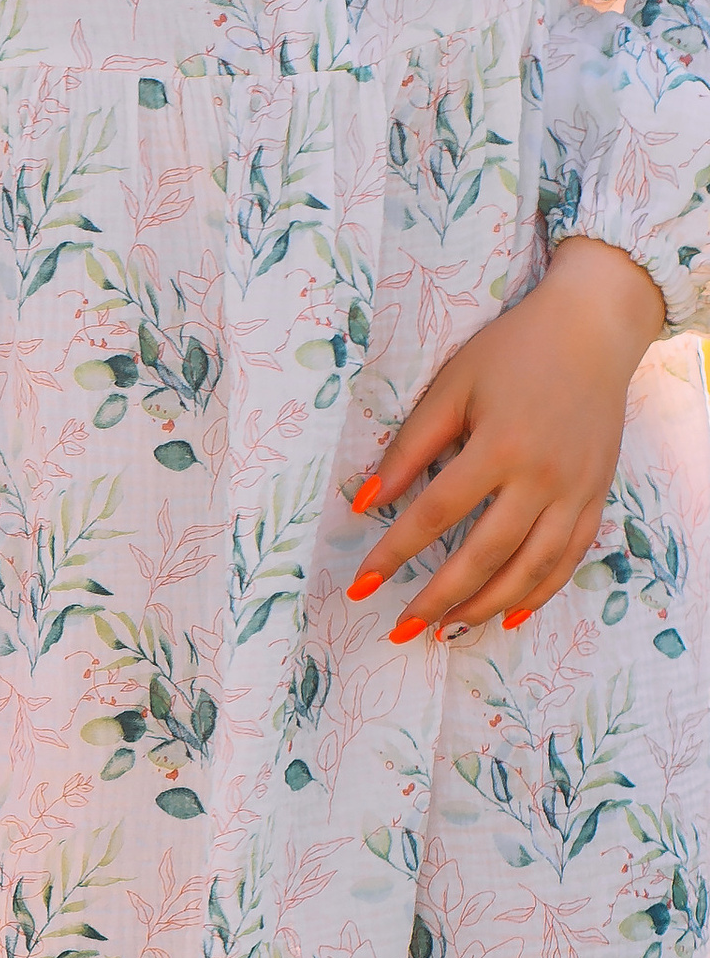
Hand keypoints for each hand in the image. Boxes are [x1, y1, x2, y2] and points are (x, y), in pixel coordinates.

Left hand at [350, 235, 664, 638]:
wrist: (594, 327)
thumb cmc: (514, 350)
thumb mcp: (453, 386)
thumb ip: (411, 446)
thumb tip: (365, 501)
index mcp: (502, 445)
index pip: (436, 514)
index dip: (394, 554)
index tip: (361, 586)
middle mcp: (543, 476)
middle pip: (485, 554)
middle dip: (438, 598)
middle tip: (402, 629)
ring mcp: (576, 490)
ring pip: (530, 568)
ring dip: (486, 607)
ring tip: (446, 631)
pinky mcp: (596, 495)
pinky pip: (568, 558)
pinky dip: (539, 593)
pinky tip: (507, 615)